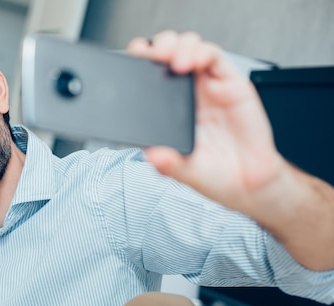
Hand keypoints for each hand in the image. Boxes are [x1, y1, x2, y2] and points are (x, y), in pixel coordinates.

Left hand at [128, 31, 333, 270]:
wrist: (250, 184)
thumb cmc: (215, 175)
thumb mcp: (184, 173)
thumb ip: (168, 165)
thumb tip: (151, 155)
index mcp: (169, 112)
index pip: (150, 77)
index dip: (140, 63)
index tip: (130, 60)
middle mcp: (187, 95)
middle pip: (168, 53)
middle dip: (156, 47)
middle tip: (150, 56)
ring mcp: (208, 87)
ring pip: (190, 48)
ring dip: (178, 46)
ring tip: (171, 61)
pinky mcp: (231, 83)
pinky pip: (215, 58)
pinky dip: (201, 53)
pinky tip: (191, 62)